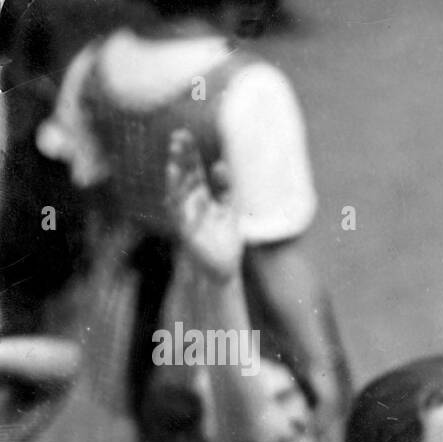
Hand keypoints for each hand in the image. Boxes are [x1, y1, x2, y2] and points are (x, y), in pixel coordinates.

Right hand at [165, 128, 239, 281]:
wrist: (223, 268)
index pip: (192, 168)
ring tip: (174, 160)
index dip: (188, 152)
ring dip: (175, 178)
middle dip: (180, 158)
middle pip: (183, 175)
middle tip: (177, 137)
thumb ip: (225, 187)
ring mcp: (185, 216)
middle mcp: (190, 202)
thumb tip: (220, 164)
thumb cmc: (224, 238)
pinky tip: (173, 192)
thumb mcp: (228, 208)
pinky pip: (179, 216)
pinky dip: (177, 204)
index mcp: (201, 194)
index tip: (183, 133)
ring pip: (177, 192)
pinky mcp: (185, 232)